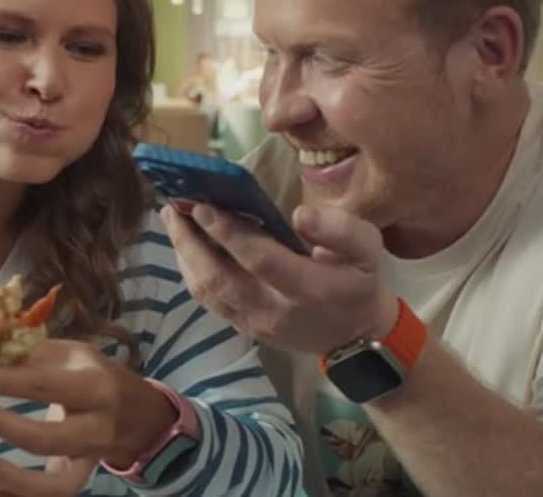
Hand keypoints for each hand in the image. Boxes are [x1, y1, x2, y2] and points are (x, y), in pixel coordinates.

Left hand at [0, 339, 176, 495]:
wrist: (132, 408)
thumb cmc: (91, 373)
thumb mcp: (71, 354)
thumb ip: (33, 356)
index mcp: (94, 386)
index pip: (42, 386)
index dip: (3, 383)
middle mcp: (97, 426)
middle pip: (45, 438)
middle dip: (0, 424)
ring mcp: (91, 458)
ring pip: (57, 484)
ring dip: (15, 478)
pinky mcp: (81, 477)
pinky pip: (56, 495)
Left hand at [161, 202, 398, 354]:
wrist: (357, 339)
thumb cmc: (360, 283)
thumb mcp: (369, 250)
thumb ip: (340, 230)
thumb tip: (301, 215)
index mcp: (309, 288)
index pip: (259, 259)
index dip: (228, 232)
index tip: (202, 204)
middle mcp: (275, 310)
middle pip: (219, 278)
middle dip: (190, 241)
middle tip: (172, 207)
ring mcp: (255, 324)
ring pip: (207, 292)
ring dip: (184, 255)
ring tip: (173, 221)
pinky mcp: (244, 329)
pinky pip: (209, 302)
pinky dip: (192, 272)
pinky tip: (186, 247)